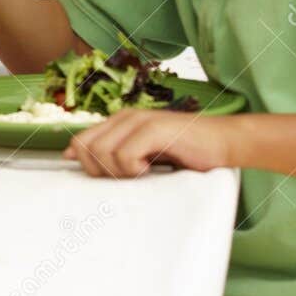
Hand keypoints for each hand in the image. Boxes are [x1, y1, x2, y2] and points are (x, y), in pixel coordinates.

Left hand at [64, 109, 233, 177]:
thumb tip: (73, 157)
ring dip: (119, 171)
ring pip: (102, 152)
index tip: (103, 178)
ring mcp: (139, 121)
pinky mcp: (154, 129)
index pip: (79, 141)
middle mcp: (125, 117)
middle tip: (127, 177)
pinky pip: (125, 155)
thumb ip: (114, 152)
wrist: (222, 142)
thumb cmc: (185, 152)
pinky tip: (150, 169)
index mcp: (119, 121)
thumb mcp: (144, 153)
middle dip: (100, 170)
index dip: (83, 163)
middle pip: (84, 148)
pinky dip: (134, 169)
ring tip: (142, 172)